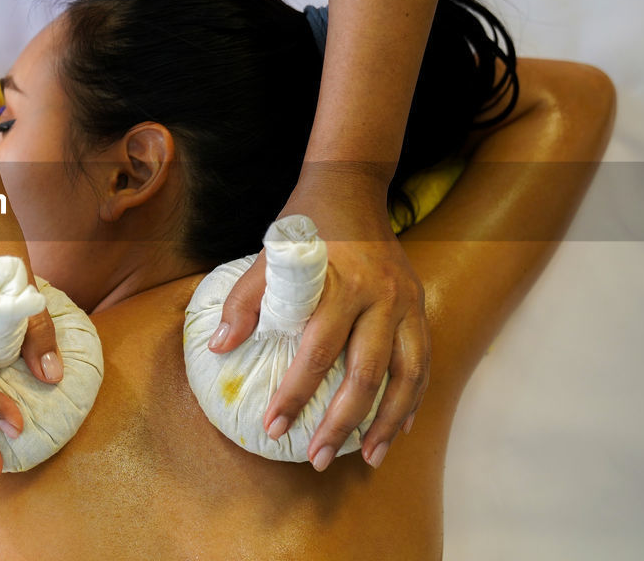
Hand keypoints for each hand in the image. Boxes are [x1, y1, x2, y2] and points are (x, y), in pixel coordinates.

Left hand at [213, 169, 429, 471]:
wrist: (350, 186)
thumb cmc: (304, 223)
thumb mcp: (268, 254)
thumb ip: (245, 300)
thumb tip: (220, 348)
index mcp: (340, 284)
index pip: (316, 352)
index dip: (295, 393)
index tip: (274, 426)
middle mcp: (380, 297)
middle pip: (364, 373)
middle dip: (341, 422)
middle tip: (317, 457)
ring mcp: (406, 302)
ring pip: (405, 375)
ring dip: (387, 421)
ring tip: (371, 457)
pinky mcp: (419, 305)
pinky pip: (423, 361)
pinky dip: (412, 397)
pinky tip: (398, 427)